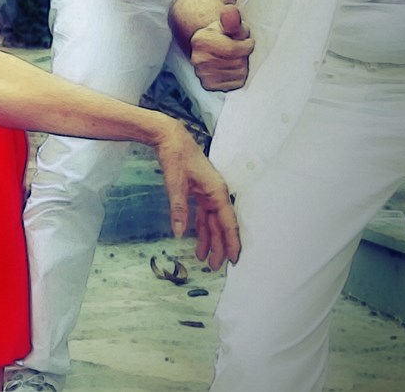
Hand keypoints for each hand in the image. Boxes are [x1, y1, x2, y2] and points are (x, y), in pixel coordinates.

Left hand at [152, 119, 240, 270]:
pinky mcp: (199, 191)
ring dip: (209, 239)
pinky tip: (196, 238)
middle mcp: (216, 194)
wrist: (170, 137)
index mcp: (216, 192)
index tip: (234, 260)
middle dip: (220, 246)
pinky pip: (203, 214)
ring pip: (212, 222)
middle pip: (221, 226)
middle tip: (215, 267)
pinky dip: (200, 227)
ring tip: (204, 258)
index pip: (228, 223)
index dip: (231, 242)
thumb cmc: (176, 156)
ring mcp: (208, 192)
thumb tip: (179, 233)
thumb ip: (178, 209)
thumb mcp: (175, 183)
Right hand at [190, 4, 252, 90]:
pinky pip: (236, 83)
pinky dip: (239, 76)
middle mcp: (198, 59)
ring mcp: (202, 74)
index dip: (247, 45)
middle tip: (239, 50)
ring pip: (239, 73)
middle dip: (244, 55)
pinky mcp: (209, 85)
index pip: (234, 49)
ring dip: (242, 65)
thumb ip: (232, 19)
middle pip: (238, 61)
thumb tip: (231, 10)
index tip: (248, 42)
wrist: (208, 49)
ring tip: (236, 58)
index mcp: (201, 40)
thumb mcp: (227, 24)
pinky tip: (233, 68)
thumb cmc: (222, 35)